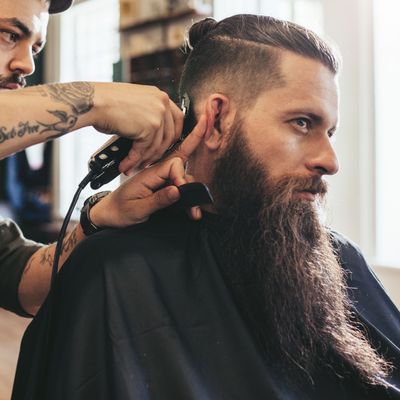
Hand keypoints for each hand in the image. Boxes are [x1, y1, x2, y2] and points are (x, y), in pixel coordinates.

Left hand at [90, 115, 207, 227]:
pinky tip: (191, 208)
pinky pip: (178, 187)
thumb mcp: (138, 209)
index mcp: (148, 175)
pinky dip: (186, 196)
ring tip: (194, 212)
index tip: (182, 195)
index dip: (181, 178)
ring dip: (190, 193)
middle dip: (191, 186)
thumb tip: (178, 191)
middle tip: (195, 207)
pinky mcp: (161, 189)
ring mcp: (159, 182)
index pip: (173, 165)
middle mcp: (155, 176)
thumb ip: (158, 200)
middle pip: (181, 171)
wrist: (107, 216)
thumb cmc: (118, 212)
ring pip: (182, 180)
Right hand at [92, 83, 183, 167]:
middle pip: (170, 136)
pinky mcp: (149, 127)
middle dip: (159, 153)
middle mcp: (162, 103)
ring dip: (145, 160)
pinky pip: (144, 150)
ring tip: (135, 167)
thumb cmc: (106, 102)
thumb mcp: (135, 103)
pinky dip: (134, 160)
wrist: (92, 102)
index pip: (177, 120)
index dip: (172, 137)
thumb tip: (153, 132)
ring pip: (157, 146)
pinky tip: (126, 165)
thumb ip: (148, 114)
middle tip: (148, 162)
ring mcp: (158, 115)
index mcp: (160, 96)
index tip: (165, 148)